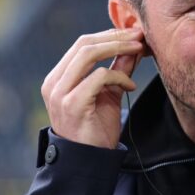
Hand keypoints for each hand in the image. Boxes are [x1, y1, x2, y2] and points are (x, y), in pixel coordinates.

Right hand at [41, 28, 145, 148]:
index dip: (110, 34)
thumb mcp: (110, 92)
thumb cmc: (97, 127)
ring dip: (118, 48)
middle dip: (116, 36)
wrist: (89, 161)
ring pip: (88, 54)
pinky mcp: (72, 103)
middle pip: (85, 44)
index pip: (83, 43)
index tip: (134, 33)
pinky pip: (99, 77)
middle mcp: (54, 82)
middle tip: (140, 36)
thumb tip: (135, 46)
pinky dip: (119, 76)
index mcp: (60, 77)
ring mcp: (60, 93)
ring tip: (139, 49)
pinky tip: (130, 86)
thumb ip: (119, 69)